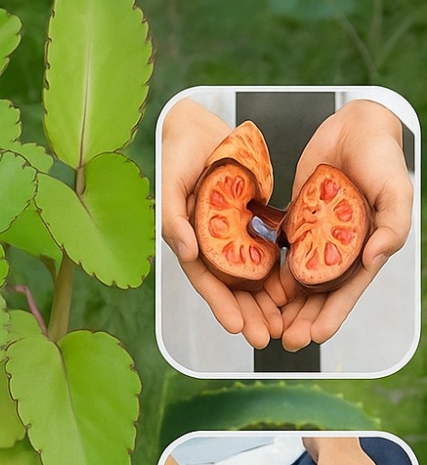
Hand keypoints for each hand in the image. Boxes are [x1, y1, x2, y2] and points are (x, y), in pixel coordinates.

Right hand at [161, 98, 287, 348]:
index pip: (206, 281)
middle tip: (266, 338)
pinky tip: (294, 286)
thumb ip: (174, 219)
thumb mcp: (171, 183)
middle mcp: (211, 245)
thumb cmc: (178, 154)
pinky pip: (267, 250)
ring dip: (265, 301)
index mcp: (190, 242)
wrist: (198, 127)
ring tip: (282, 322)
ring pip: (251, 275)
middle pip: (231, 287)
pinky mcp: (251, 220)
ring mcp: (232, 235)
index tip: (236, 327)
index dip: (220, 305)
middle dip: (247, 314)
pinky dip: (278, 269)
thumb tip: (187, 253)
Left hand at [280, 100, 411, 349]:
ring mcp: (316, 240)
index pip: (348, 291)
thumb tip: (375, 257)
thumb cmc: (380, 156)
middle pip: (319, 295)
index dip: (333, 316)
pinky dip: (269, 275)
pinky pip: (280, 256)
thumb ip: (392, 223)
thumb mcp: (395, 188)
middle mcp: (339, 250)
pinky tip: (255, 293)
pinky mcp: (295, 225)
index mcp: (365, 248)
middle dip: (303, 320)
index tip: (317, 337)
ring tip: (268, 326)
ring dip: (284, 306)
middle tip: (284, 340)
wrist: (353, 126)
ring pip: (297, 282)